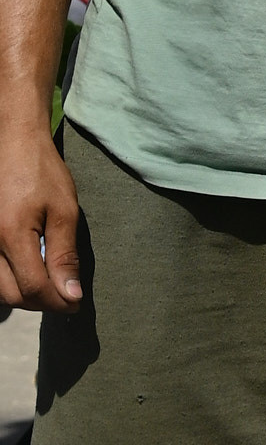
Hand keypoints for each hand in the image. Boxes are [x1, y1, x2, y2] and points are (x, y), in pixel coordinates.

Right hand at [0, 122, 82, 312]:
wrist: (12, 142)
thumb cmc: (41, 171)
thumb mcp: (63, 212)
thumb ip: (64, 256)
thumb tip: (70, 295)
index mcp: (11, 234)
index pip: (34, 289)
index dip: (59, 302)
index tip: (77, 302)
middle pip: (12, 295)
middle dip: (41, 301)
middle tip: (65, 292)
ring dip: (24, 292)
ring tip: (49, 279)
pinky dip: (10, 278)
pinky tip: (28, 266)